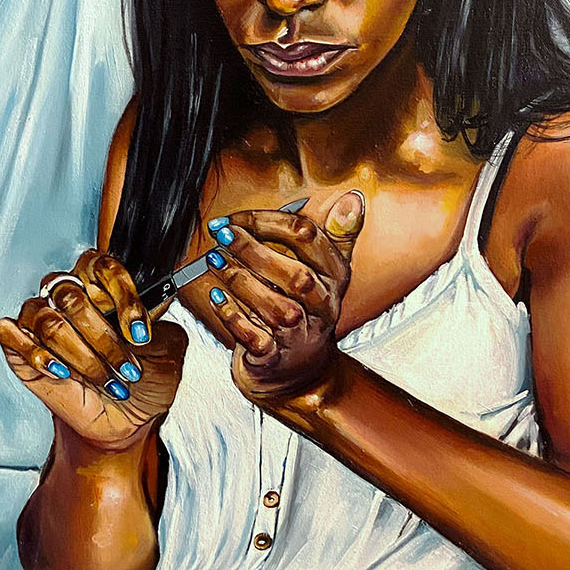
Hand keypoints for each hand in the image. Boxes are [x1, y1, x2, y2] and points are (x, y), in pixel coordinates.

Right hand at [0, 249, 187, 452]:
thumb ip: (161, 331)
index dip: (122, 296)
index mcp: (104, 288)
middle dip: (104, 339)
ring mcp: (43, 321)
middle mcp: (70, 298)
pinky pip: (12, 334)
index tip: (140, 333)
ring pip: (48, 321)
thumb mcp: (170, 354)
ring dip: (81, 357)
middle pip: (72, 296)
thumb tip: (138, 327)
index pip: (102, 266)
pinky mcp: (20, 347)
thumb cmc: (144, 382)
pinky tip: (61, 372)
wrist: (127, 421)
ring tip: (102, 378)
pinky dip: (38, 355)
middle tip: (126, 367)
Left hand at [200, 191, 364, 405]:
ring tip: (215, 260)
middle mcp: (323, 305)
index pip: (309, 239)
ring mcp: (301, 334)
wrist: (299, 369)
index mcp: (335, 276)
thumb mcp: (325, 272)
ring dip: (241, 281)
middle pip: (297, 277)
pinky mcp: (276, 356)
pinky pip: (257, 338)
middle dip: (256, 251)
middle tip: (223, 235)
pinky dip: (234, 317)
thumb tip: (353, 199)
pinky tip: (217, 297)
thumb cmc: (306, 308)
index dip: (270, 222)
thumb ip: (335, 235)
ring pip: (276, 308)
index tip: (236, 218)